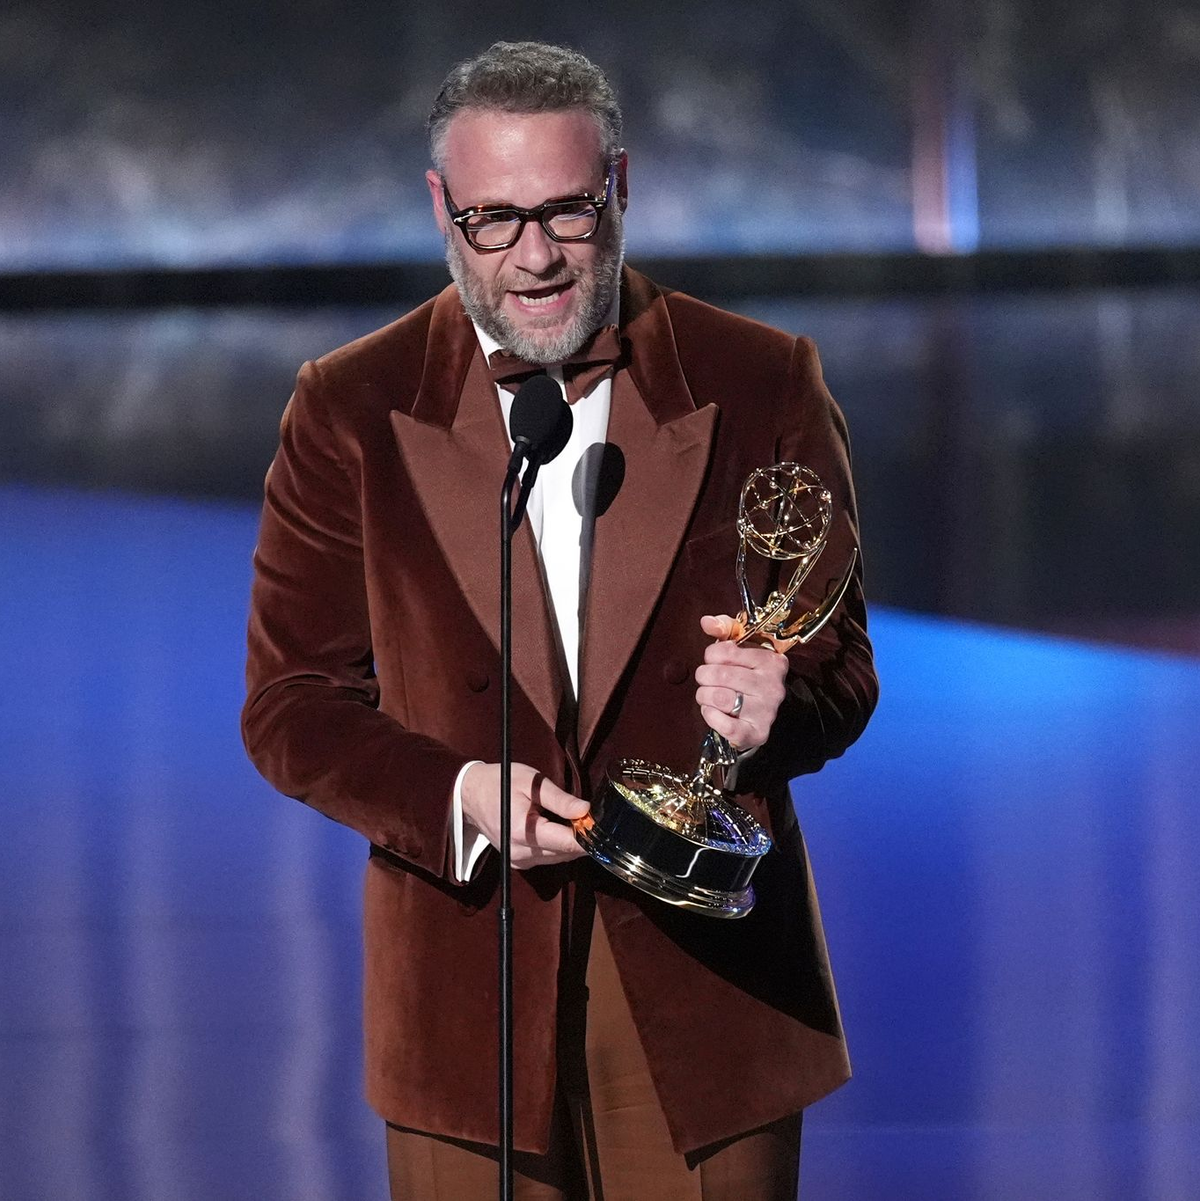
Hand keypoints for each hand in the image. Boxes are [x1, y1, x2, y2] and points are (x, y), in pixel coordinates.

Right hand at [460, 762, 588, 869]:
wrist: (470, 795)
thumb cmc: (500, 783)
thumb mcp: (532, 783)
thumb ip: (560, 799)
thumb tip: (586, 810)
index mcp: (523, 833)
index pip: (566, 843)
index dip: (588, 837)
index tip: (603, 827)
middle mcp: (521, 853)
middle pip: (564, 853)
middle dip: (582, 839)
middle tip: (595, 820)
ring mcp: (519, 861)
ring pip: (558, 858)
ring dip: (571, 844)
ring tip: (579, 823)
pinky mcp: (519, 862)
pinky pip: (548, 858)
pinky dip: (558, 847)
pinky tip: (561, 830)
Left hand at [695, 614, 788, 750]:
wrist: (761, 715)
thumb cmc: (747, 676)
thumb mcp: (741, 648)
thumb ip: (725, 629)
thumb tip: (706, 621)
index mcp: (772, 661)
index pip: (726, 650)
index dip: (711, 655)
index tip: (714, 660)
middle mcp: (773, 686)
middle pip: (721, 675)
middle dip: (704, 676)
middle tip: (706, 679)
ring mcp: (767, 711)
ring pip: (720, 698)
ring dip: (704, 695)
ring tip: (708, 695)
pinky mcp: (757, 733)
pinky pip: (724, 724)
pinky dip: (710, 716)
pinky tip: (713, 711)